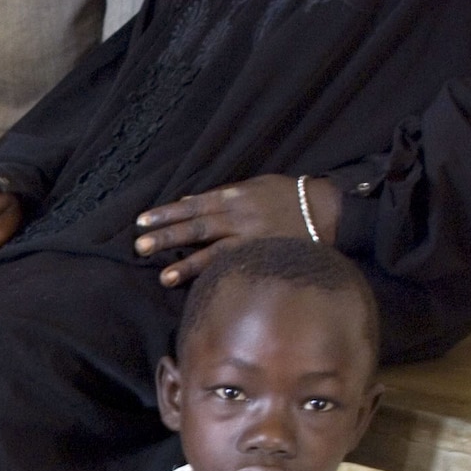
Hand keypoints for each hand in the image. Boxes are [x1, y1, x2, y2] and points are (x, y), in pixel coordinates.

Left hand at [135, 175, 342, 286]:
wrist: (330, 208)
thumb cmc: (290, 196)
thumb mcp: (256, 186)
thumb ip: (223, 195)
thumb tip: (189, 200)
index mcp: (235, 195)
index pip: (194, 205)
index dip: (167, 212)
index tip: (142, 221)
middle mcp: (239, 214)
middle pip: (197, 226)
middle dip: (167, 235)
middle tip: (140, 245)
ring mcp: (252, 237)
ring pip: (213, 250)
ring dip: (186, 263)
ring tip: (162, 275)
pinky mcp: (264, 255)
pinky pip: (234, 265)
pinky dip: (213, 274)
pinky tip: (196, 284)